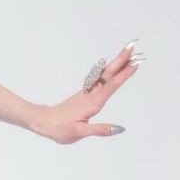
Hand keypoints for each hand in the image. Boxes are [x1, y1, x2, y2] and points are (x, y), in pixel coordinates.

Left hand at [27, 41, 144, 143]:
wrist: (44, 122)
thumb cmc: (60, 129)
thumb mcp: (79, 133)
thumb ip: (99, 130)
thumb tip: (118, 129)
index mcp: (92, 103)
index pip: (111, 86)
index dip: (123, 75)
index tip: (135, 64)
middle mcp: (91, 94)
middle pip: (108, 74)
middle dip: (121, 60)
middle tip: (132, 46)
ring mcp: (87, 93)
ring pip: (104, 75)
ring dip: (116, 63)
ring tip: (128, 54)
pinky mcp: (84, 94)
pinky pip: (99, 78)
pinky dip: (108, 71)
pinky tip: (111, 67)